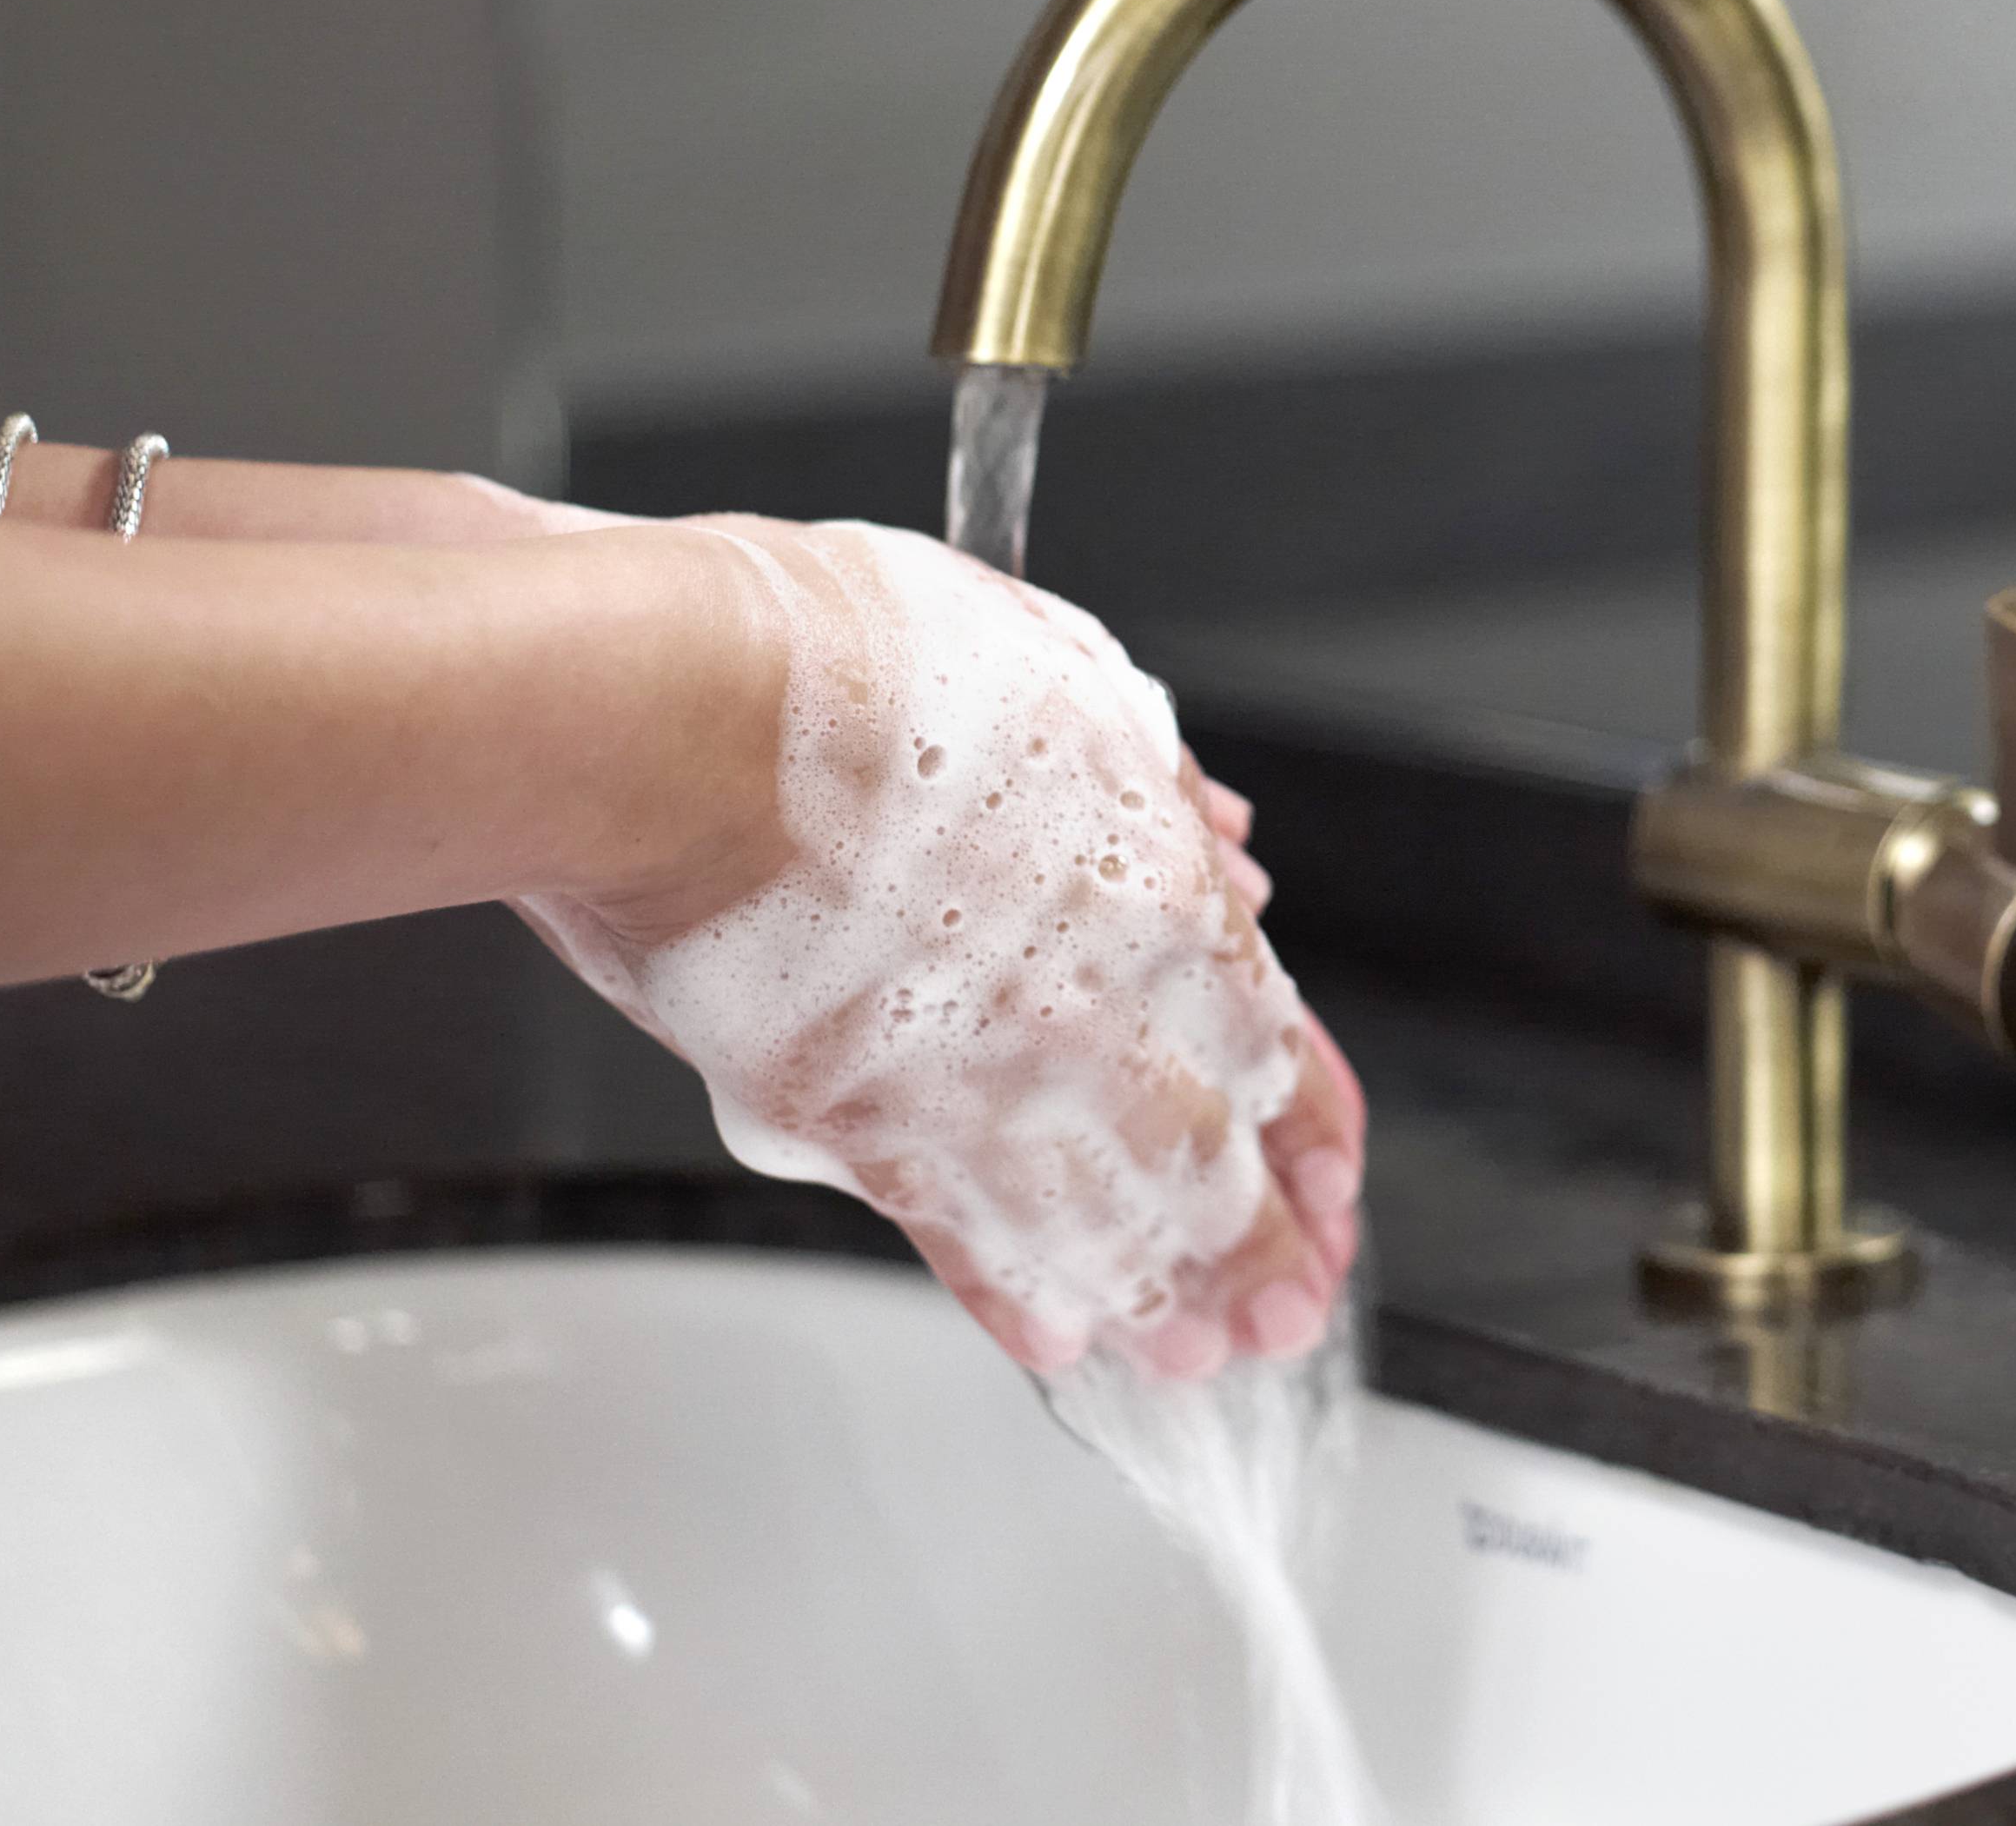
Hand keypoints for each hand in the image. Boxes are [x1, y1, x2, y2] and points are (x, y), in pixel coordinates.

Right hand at [517, 518, 1360, 1379]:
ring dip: (1159, 1294)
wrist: (683, 712)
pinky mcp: (855, 1120)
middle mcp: (1093, 995)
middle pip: (1212, 1155)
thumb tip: (1224, 843)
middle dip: (1259, 1248)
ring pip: (1104, 1217)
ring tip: (1189, 1351)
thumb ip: (1149, 782)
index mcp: (1156, 883)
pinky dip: (1010, 1288)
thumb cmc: (853, 663)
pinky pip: (959, 1230)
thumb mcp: (1056, 678)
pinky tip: (1052, 1334)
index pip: (1281, 1040)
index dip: (1315, 1128)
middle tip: (1282, 1311)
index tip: (1332, 1182)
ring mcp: (977, 1070)